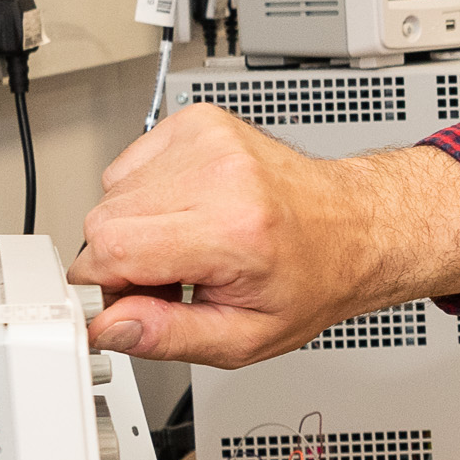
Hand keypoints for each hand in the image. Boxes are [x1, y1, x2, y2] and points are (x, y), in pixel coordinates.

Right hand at [74, 116, 459, 367]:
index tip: (133, 300)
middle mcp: (219, 175)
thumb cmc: (312, 279)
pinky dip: (148, 193)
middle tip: (173, 278)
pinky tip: (190, 211)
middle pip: (103, 219)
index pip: (110, 248)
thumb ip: (169, 336)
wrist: (355, 227)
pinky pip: (131, 164)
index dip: (107, 284)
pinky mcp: (199, 121)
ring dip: (136, 226)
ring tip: (189, 244)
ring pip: (112, 191)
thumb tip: (110, 327)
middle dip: (123, 259)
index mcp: (232, 229)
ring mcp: (209, 140)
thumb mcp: (246, 337)